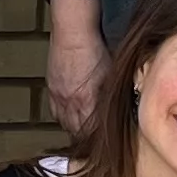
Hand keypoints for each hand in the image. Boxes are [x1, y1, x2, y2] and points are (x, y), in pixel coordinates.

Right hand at [45, 0, 106, 133]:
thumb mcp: (113, 75)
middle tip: (99, 141)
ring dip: (76, 129)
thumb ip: (116, 97)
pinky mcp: (52, 90)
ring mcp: (59, 98)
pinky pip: (57, 113)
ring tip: (86, 130)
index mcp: (88, 102)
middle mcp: (71, 103)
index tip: (108, 143)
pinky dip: (65, 117)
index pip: (94, 132)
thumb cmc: (96, 49)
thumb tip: (124, 110)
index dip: (101, 140)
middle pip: (78, 132)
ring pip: (66, 125)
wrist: (73, 33)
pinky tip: (72, 115)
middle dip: (88, 137)